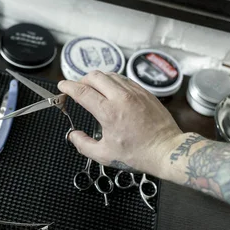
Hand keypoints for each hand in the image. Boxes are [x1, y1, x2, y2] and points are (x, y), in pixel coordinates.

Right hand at [58, 71, 182, 175]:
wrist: (167, 150)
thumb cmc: (138, 154)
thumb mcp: (105, 155)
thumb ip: (83, 144)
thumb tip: (73, 135)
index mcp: (109, 112)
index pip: (82, 91)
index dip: (68, 86)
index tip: (62, 86)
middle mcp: (121, 97)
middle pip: (95, 76)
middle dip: (81, 80)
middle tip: (77, 89)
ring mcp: (135, 92)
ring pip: (110, 75)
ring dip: (98, 79)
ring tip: (94, 89)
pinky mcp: (145, 92)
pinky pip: (124, 79)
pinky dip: (113, 81)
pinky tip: (111, 91)